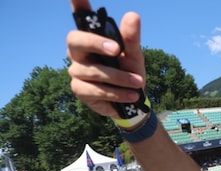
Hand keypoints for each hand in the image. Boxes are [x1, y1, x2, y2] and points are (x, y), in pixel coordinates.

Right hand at [67, 0, 145, 117]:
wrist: (132, 101)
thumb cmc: (130, 72)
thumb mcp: (134, 55)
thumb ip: (131, 38)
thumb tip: (132, 15)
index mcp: (91, 37)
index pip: (81, 16)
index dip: (77, 3)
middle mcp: (79, 52)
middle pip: (74, 40)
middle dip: (95, 43)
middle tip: (117, 49)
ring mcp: (76, 71)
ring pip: (93, 71)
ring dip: (119, 77)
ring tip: (138, 83)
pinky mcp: (80, 90)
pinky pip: (96, 90)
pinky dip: (117, 93)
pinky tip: (132, 95)